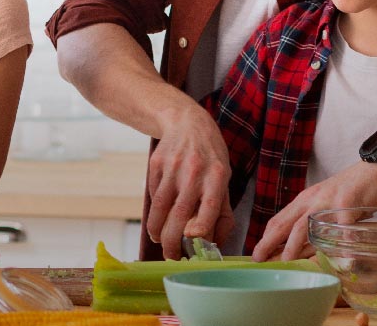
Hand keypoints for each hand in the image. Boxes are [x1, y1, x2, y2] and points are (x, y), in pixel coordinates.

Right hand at [145, 107, 232, 259]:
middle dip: (172, 240)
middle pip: (179, 212)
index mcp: (217, 176)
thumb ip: (222, 211)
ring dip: (157, 230)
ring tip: (159, 241)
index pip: (209, 206)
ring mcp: (172, 167)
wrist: (186, 122)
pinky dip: (154, 211)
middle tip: (171, 255)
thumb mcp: (224, 178)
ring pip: (159, 207)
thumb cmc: (210, 157)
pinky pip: (152, 194)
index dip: (201, 227)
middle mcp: (194, 171)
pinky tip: (158, 218)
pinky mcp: (155, 164)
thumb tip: (214, 243)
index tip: (192, 242)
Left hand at [251, 162, 376, 260]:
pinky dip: (340, 243)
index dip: (265, 238)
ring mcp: (329, 201)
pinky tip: (340, 257)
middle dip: (269, 243)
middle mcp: (312, 200)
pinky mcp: (348, 201)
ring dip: (294, 246)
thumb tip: (304, 250)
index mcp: (305, 200)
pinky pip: (342, 226)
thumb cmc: (353, 190)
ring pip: (305, 225)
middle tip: (259, 259)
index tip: (256, 254)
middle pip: (285, 223)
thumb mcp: (327, 204)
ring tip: (287, 261)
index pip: (279, 220)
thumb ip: (316, 223)